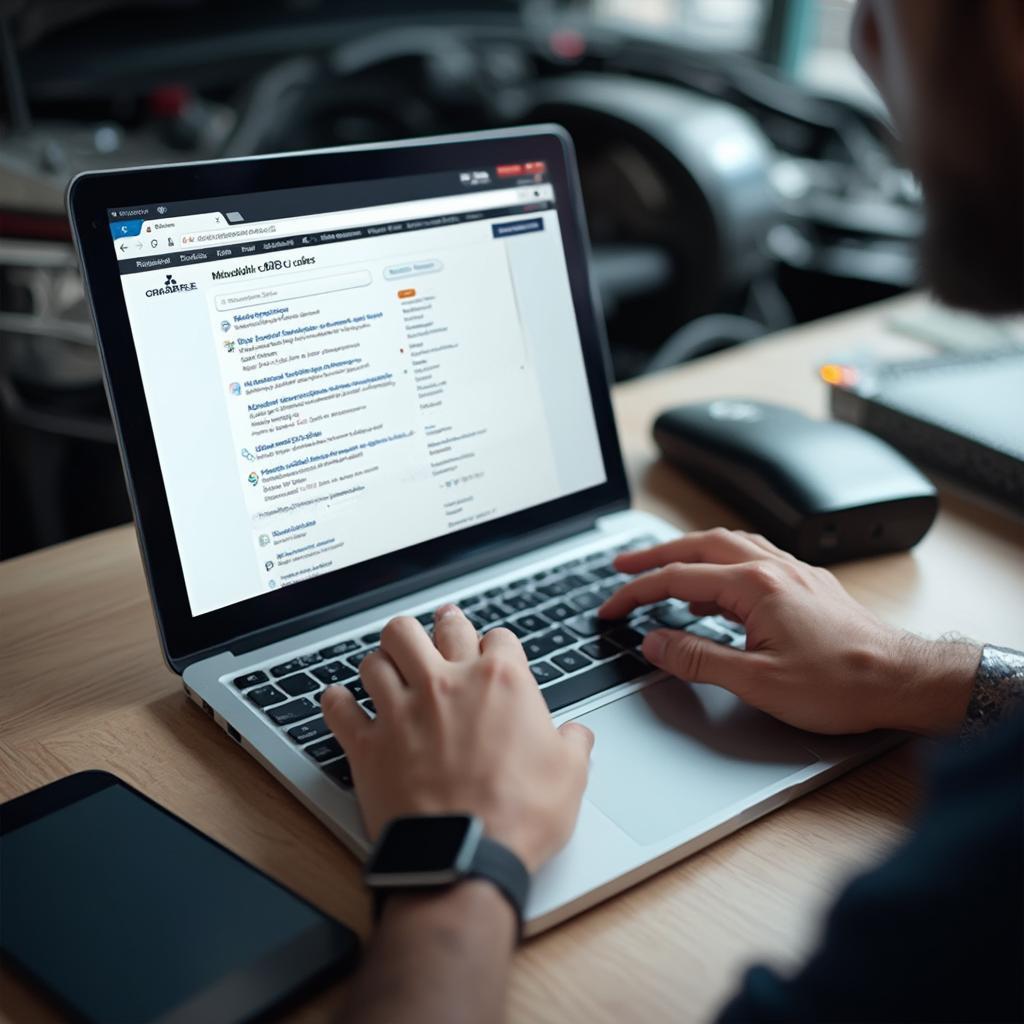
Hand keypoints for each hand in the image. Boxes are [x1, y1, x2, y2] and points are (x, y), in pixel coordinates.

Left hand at [320, 605, 593, 872]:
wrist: (464, 858)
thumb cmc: (518, 817)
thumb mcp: (570, 776)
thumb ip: (573, 743)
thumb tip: (577, 735)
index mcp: (500, 682)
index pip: (498, 636)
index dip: (497, 644)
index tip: (494, 653)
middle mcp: (447, 683)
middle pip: (430, 627)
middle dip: (436, 626)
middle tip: (436, 628)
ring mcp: (403, 710)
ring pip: (378, 655)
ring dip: (384, 659)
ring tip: (389, 666)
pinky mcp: (368, 743)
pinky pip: (339, 707)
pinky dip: (337, 702)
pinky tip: (341, 701)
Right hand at [599, 529, 979, 735]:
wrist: (903, 680)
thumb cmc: (840, 683)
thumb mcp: (756, 682)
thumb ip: (697, 659)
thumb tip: (654, 643)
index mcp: (755, 586)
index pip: (676, 578)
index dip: (635, 592)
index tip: (610, 607)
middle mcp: (773, 568)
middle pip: (698, 545)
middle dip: (654, 554)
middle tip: (622, 566)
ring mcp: (792, 572)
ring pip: (728, 543)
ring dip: (688, 551)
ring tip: (662, 568)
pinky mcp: (806, 584)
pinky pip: (752, 556)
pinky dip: (720, 562)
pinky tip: (716, 586)